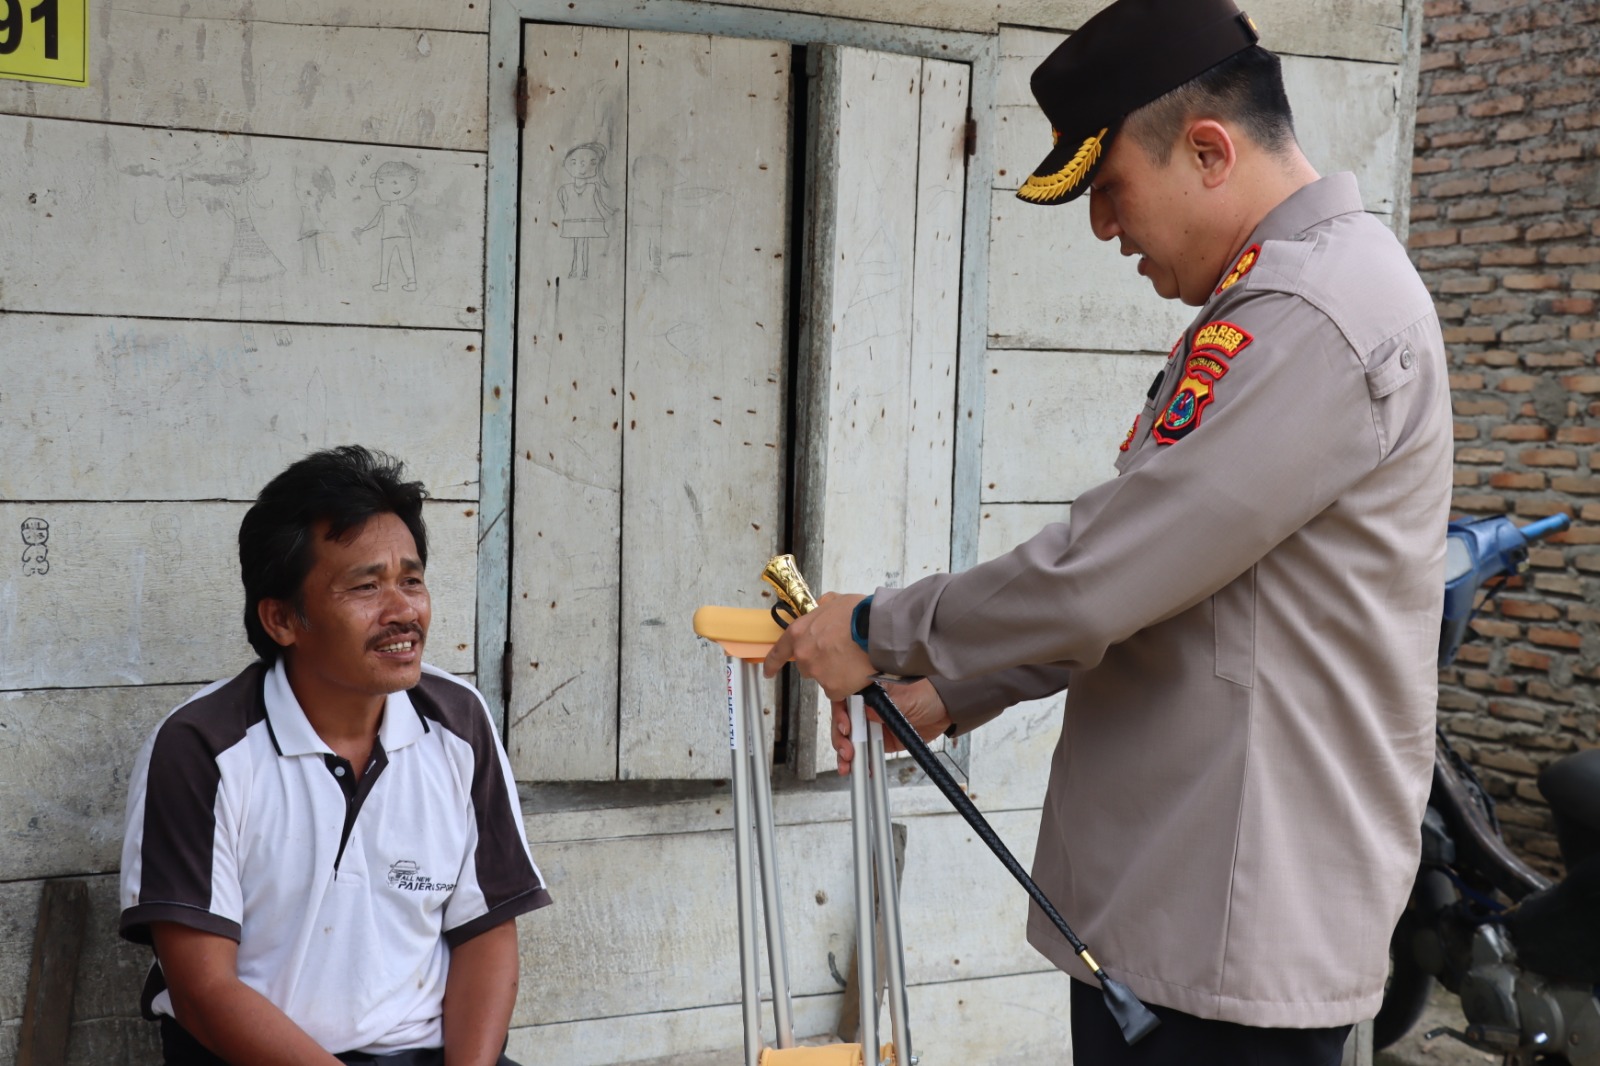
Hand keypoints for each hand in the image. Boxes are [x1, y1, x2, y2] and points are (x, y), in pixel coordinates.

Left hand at [761, 592, 872, 699]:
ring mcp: (817, 673)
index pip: (779, 651)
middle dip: (821, 662)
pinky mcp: (833, 688)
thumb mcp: (835, 601)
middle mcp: (803, 655)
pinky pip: (838, 690)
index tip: (768, 673)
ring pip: (824, 678)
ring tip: (853, 660)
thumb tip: (824, 607)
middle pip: (807, 666)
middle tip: (841, 653)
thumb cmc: (858, 613)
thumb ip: (823, 607)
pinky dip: (847, 684)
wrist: (877, 630)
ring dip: (835, 673)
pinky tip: (858, 671)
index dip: (772, 663)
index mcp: (799, 633)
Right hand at [831, 678, 950, 775]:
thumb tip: (866, 710)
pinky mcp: (881, 740)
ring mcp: (872, 724)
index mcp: (869, 690)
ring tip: (848, 765)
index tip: (845, 727)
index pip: (845, 699)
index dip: (840, 713)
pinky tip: (860, 769)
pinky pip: (866, 752)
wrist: (946, 710)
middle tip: (847, 751)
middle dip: (840, 738)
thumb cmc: (927, 695)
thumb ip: (885, 704)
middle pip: (843, 722)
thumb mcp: (906, 697)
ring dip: (846, 753)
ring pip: (851, 739)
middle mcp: (866, 707)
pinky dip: (862, 762)